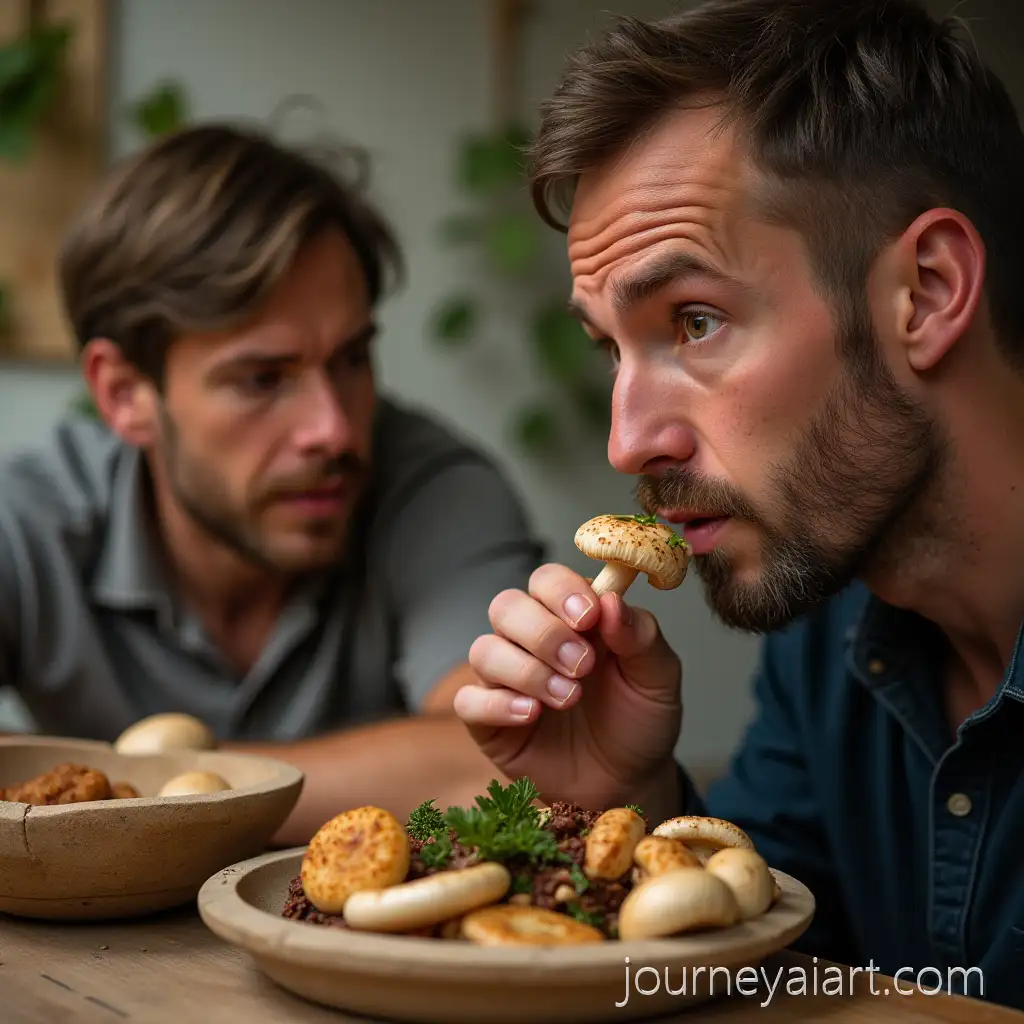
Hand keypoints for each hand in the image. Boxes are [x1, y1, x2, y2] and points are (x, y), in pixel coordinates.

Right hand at [454, 563, 682, 813]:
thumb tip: (611, 601)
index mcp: (572, 617)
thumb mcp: (658, 678)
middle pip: (506, 606)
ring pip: (484, 650)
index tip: (589, 618)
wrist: (627, 782)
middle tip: (582, 666)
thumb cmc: (639, 721)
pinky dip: (497, 704)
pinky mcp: (488, 720)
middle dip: (543, 633)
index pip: (547, 580)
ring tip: (568, 698)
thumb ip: (640, 636)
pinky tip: (532, 715)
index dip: (561, 591)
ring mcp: (507, 679)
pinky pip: (468, 700)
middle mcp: (532, 640)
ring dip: (526, 671)